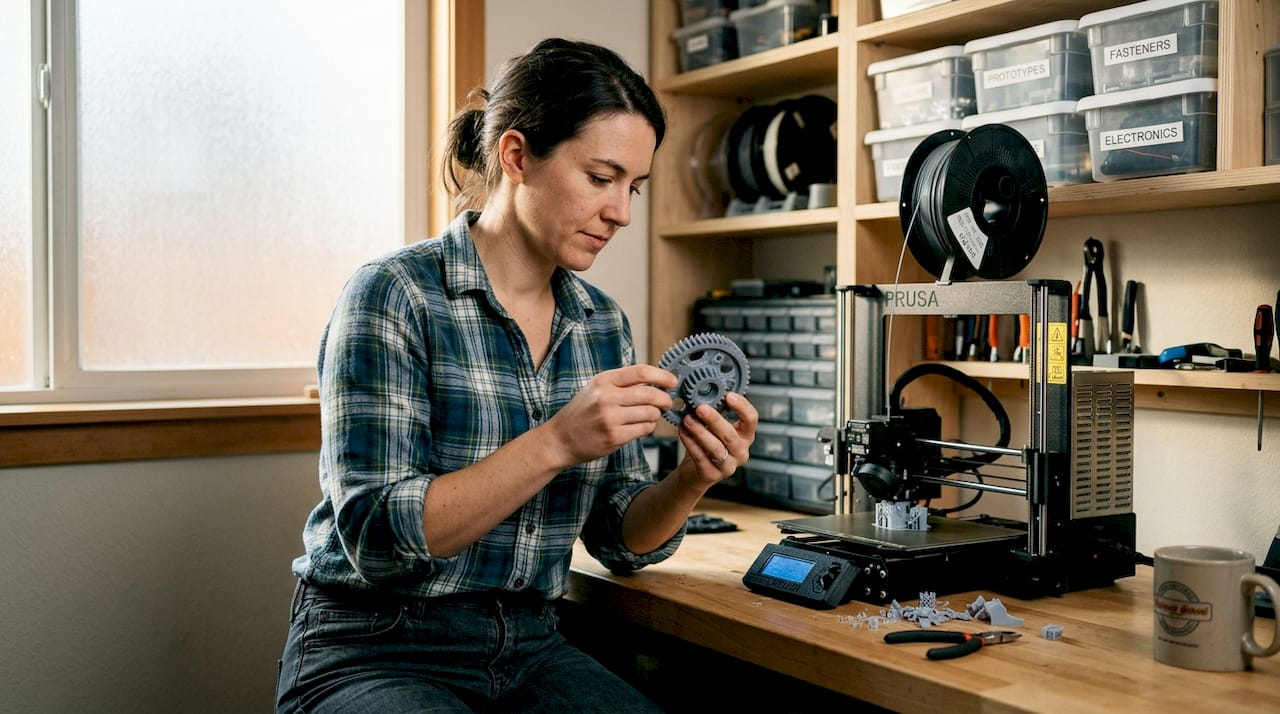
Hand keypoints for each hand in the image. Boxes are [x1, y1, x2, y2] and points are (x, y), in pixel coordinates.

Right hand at [545, 364, 675, 466]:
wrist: (560, 439)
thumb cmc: (582, 413)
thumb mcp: (597, 389)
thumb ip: (622, 383)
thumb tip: (656, 381)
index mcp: (604, 380)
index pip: (640, 372)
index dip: (662, 376)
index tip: (673, 381)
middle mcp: (606, 397)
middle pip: (650, 394)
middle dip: (665, 399)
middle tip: (667, 403)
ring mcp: (610, 418)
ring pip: (650, 413)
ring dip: (655, 415)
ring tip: (648, 416)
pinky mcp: (614, 437)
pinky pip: (644, 429)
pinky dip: (647, 428)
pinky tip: (640, 427)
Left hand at [676, 391, 757, 487]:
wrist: (694, 472)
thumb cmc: (706, 444)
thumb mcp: (714, 427)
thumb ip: (713, 412)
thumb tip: (702, 390)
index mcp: (745, 436)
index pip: (752, 419)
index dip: (742, 407)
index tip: (728, 395)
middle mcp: (741, 452)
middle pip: (730, 434)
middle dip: (714, 419)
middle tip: (700, 408)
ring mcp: (728, 466)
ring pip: (715, 447)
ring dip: (700, 431)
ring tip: (687, 419)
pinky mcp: (712, 475)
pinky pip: (701, 457)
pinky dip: (690, 443)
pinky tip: (682, 432)